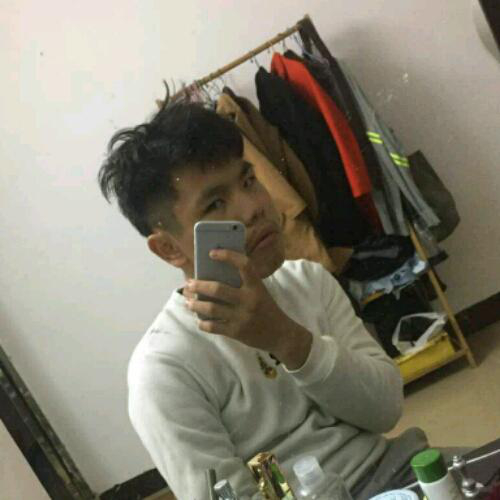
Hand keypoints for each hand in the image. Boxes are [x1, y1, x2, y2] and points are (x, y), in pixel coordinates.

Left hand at [184, 249, 311, 368]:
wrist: (281, 334)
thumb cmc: (266, 308)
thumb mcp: (259, 292)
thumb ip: (242, 284)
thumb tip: (212, 276)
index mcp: (256, 286)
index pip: (244, 265)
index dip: (228, 256)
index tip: (211, 252)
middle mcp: (249, 300)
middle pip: (218, 289)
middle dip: (199, 286)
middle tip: (189, 283)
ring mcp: (242, 317)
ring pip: (211, 309)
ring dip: (196, 305)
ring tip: (188, 302)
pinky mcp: (237, 332)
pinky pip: (213, 327)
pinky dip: (203, 323)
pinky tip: (199, 320)